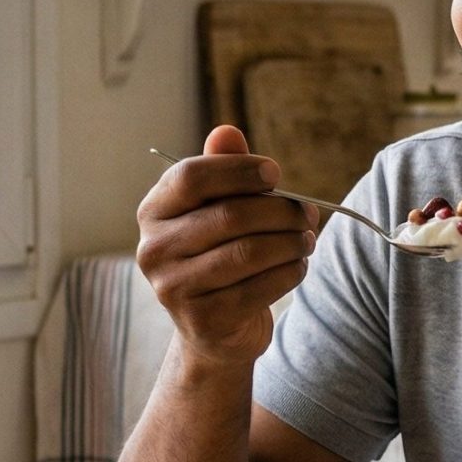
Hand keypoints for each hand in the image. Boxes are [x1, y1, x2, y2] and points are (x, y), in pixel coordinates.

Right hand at [136, 125, 320, 368]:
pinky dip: (290, 272)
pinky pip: (259, 288)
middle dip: (280, 211)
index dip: (238, 170)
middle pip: (229, 215)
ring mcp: (174, 289)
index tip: (275, 173)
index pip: (191, 177)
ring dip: (291, 243)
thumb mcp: (218, 209)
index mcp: (153, 211)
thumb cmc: (220, 254)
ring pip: (248, 253)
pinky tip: (298, 266)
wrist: (215, 330)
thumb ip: (223, 170)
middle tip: (308, 213)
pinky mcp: (203, 321)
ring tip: (307, 239)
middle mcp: (153, 250)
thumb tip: (227, 131)